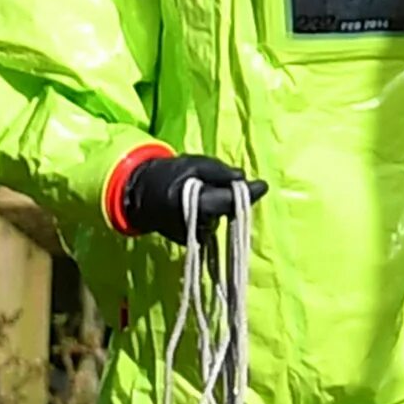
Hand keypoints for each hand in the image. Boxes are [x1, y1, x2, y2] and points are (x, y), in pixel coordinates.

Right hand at [118, 153, 264, 245]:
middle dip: (233, 198)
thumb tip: (242, 177)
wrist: (140, 195)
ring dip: (219, 205)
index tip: (263, 185)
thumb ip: (218, 171)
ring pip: (219, 217)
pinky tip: (198, 204)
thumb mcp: (193, 163)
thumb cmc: (169, 174)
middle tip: (231, 184)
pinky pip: (209, 224)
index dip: (250, 193)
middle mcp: (200, 223)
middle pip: (228, 210)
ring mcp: (195, 235)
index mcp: (200, 203)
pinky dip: (209, 213)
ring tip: (205, 191)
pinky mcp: (191, 241)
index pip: (232, 200)